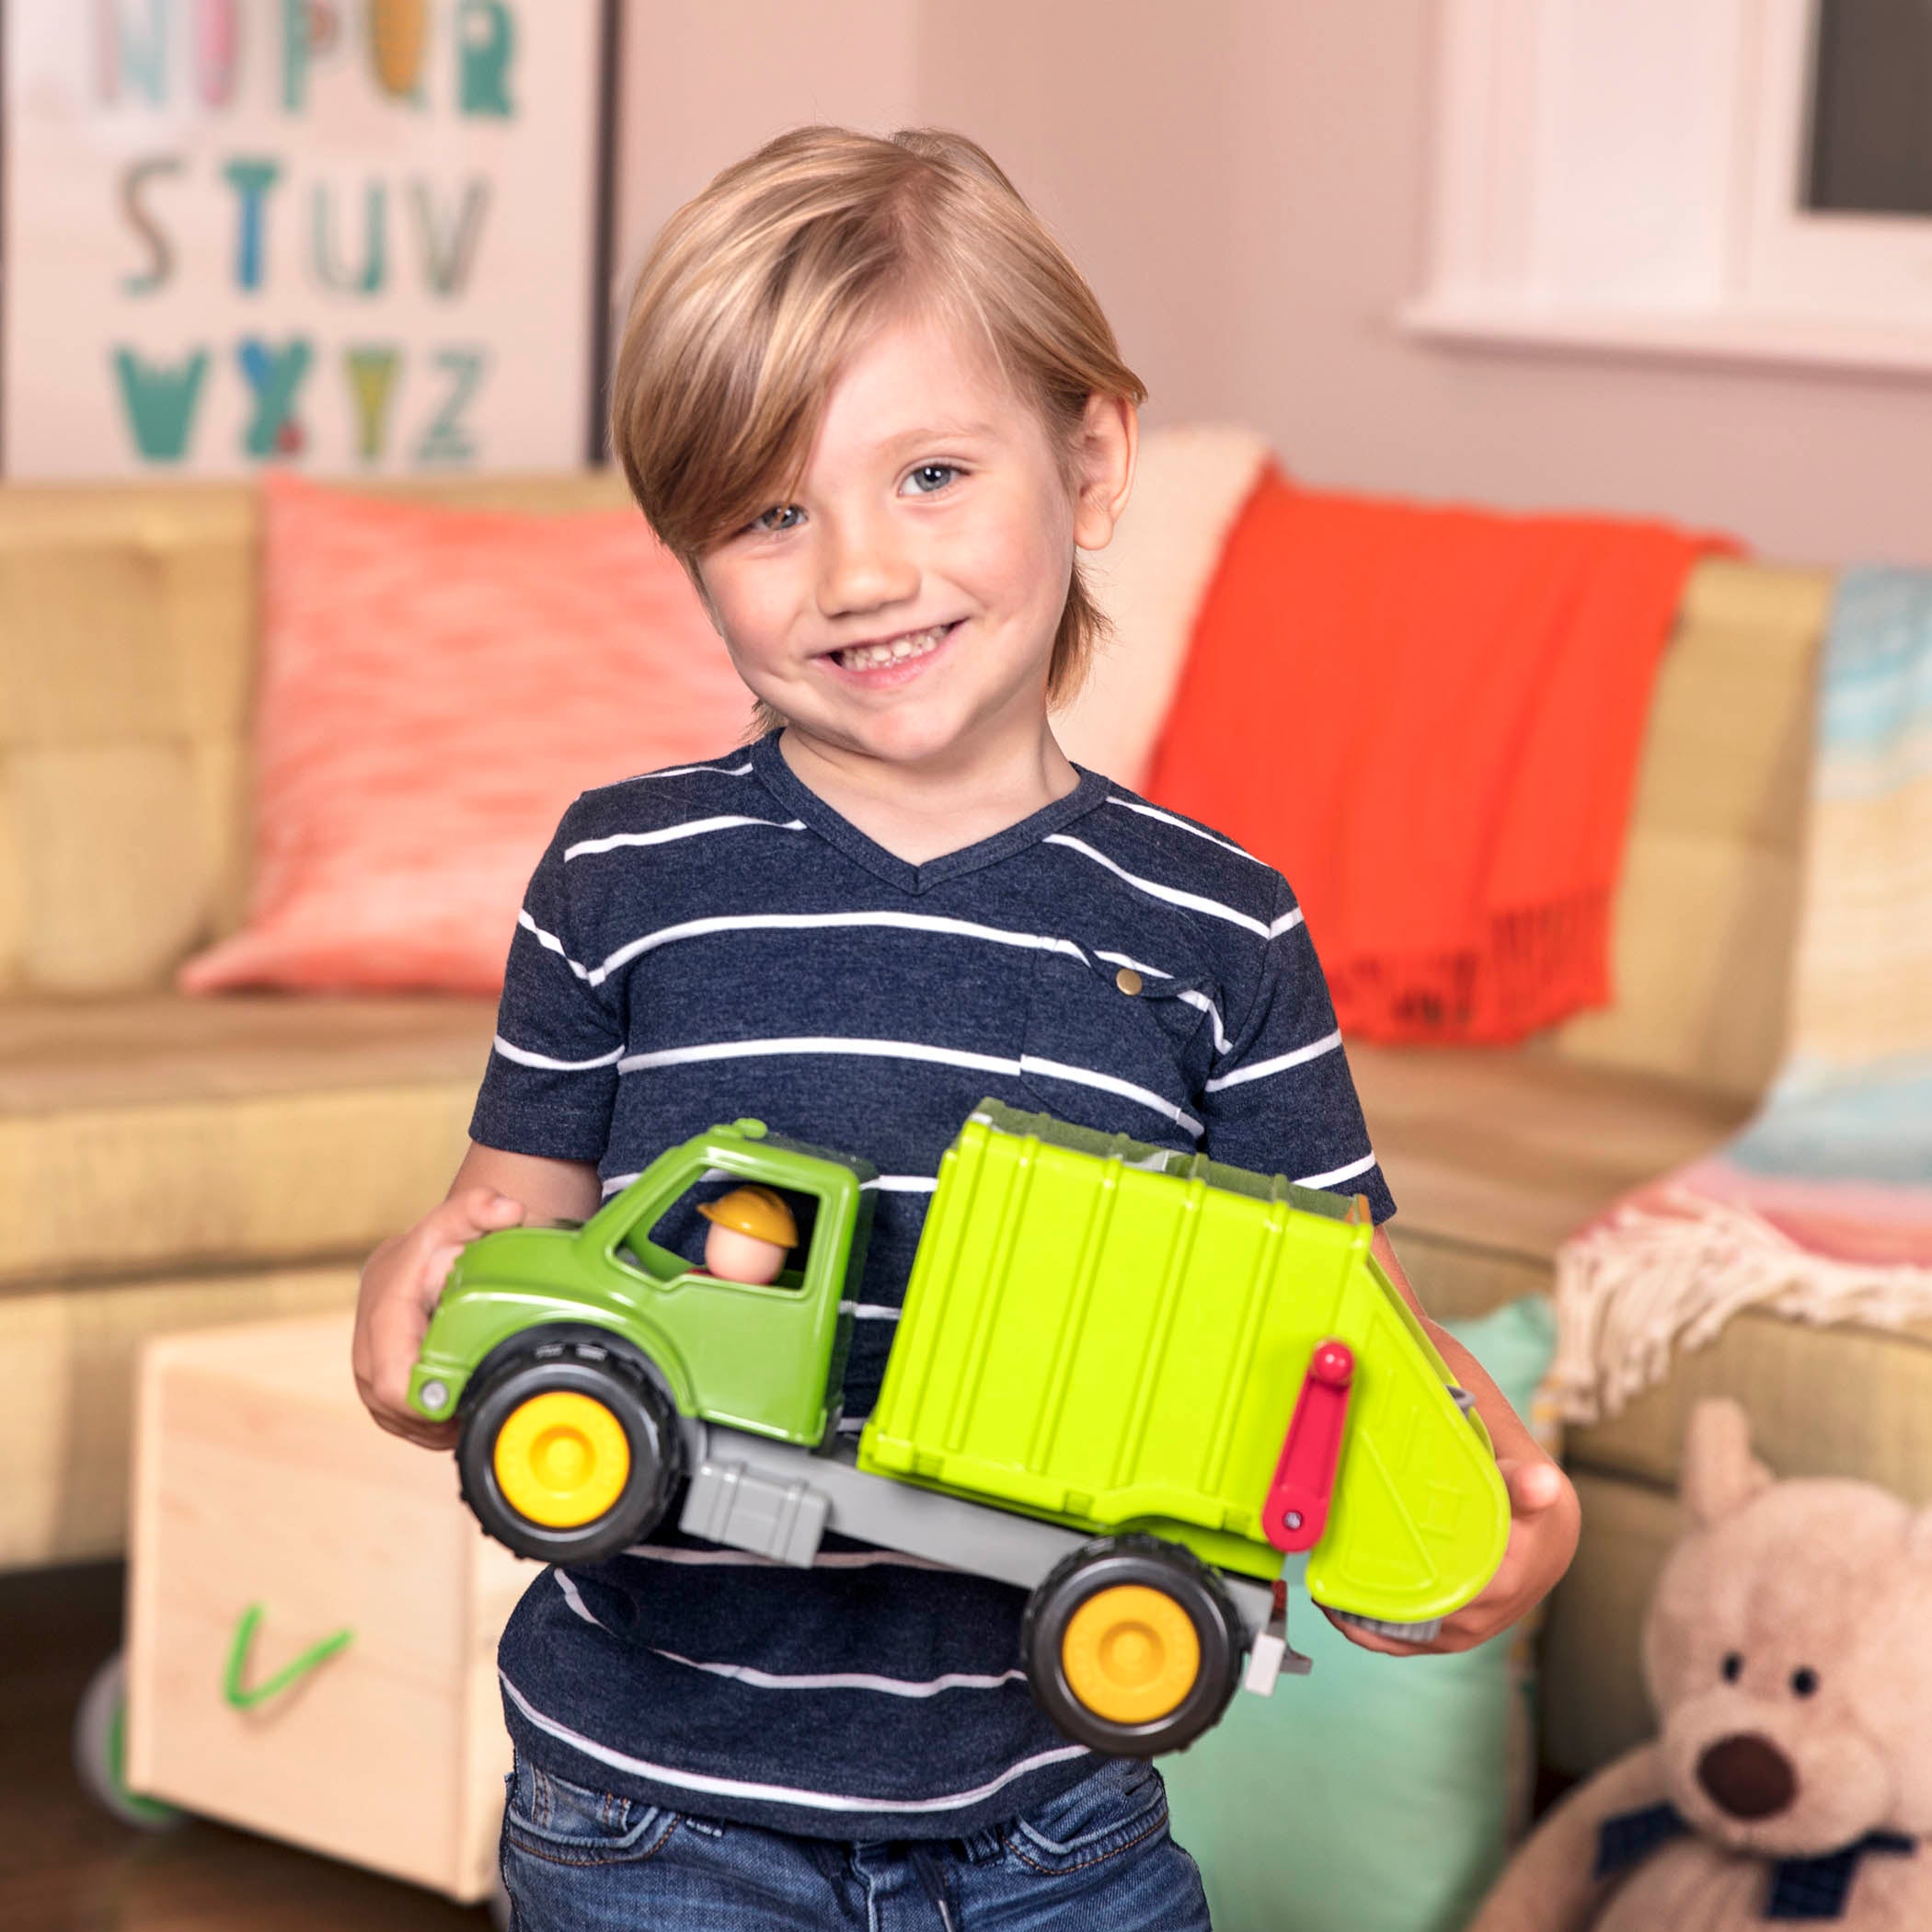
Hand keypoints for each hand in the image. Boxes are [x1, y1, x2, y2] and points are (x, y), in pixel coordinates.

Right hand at [352, 1188, 525, 1449]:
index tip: (461, 1405)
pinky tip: (452, 1417)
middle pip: (388, 1404)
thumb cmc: (443, 1239)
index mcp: (385, 1309)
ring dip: (428, 1424)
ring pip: (389, 1414)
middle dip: (432, 1418)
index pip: (390, 1380)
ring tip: (468, 1416)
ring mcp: (367, 1361)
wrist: (421, 1252)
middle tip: (478, 1412)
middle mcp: (368, 1340)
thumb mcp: (461, 1218)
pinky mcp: (374, 1376)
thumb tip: (510, 1211)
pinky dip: (422, 1422)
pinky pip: (391, 1414)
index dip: (423, 1404)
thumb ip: (481, 1208)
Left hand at [1328, 1454, 1580, 1655]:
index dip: (1391, 1594)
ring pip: (1407, 1636)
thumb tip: (1540, 1483)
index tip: (1350, 1581)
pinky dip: (1377, 1632)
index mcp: (1501, 1587)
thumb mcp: (1532, 1490)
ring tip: (1327, 1597)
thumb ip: (1528, 1485)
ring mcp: (1468, 1630)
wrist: (1550, 1536)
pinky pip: (1411, 1641)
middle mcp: (1482, 1617)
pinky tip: (1347, 1615)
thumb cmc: (1535, 1510)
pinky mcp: (1456, 1633)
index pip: (1438, 1599)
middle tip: (1324, 1585)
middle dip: (1366, 1607)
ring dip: (1366, 1622)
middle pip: (1413, 1621)